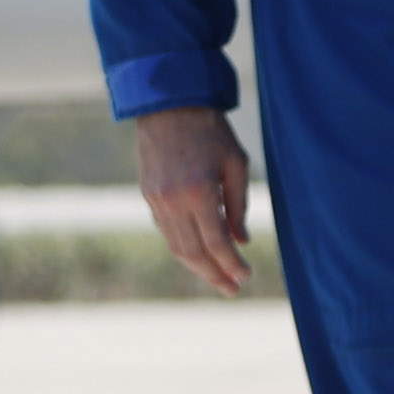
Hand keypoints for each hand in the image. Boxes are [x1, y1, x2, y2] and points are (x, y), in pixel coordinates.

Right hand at [133, 106, 255, 295]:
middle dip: (214, 275)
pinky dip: (184, 246)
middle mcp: (173, 202)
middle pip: (193, 254)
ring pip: (176, 247)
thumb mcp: (236, 164)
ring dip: (197, 266)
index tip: (245, 276)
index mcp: (199, 193)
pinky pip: (166, 231)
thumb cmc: (210, 130)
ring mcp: (157, 201)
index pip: (217, 243)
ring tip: (217, 277)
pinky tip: (199, 252)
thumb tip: (240, 241)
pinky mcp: (148, 196)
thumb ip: (238, 206)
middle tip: (232, 290)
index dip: (232, 264)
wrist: (168, 104)